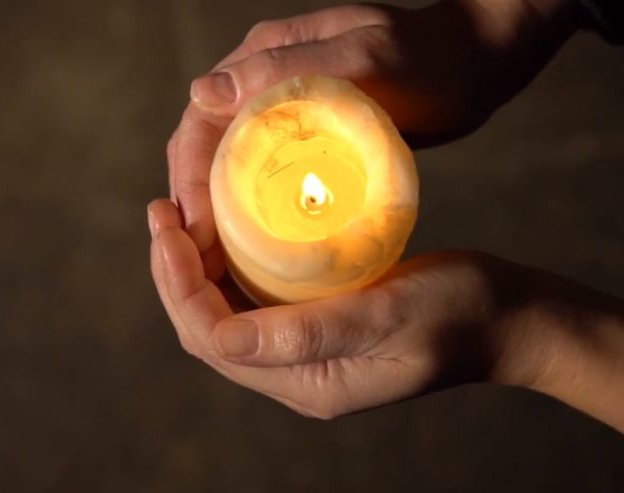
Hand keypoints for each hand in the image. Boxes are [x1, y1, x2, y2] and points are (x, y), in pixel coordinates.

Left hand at [148, 199, 623, 426]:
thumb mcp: (388, 315)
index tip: (169, 225)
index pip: (213, 339)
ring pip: (224, 315)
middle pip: (207, 329)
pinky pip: (252, 301)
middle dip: (174, 274)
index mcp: (307, 382)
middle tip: (162, 212)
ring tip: (179, 216)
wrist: (503, 318)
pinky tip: (224, 229)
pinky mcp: (315, 327)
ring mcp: (303, 353)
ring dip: (194, 269)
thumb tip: (223, 341)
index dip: (179, 285)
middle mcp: (295, 375)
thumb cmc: (458, 311)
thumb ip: (309, 333)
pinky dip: (227, 266)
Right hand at [168, 0, 581, 278]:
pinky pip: (262, 177)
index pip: (201, 123)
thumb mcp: (363, 59)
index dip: (189, 178)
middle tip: (202, 260)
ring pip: (229, 167)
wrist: (472, 65)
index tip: (198, 232)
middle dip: (195, 203)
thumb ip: (284, 69)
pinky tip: (255, 246)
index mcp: (261, 60)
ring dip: (216, 212)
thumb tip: (201, 92)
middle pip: (206, 149)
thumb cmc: (427, 59)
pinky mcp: (305, 137)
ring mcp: (282, 112)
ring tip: (218, 263)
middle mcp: (261, 85)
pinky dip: (250, 211)